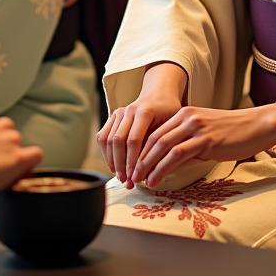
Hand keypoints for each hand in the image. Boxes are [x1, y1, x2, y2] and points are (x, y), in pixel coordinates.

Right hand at [97, 62, 187, 187]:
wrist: (159, 93)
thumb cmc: (170, 112)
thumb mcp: (172, 124)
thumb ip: (163, 143)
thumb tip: (157, 170)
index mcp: (145, 111)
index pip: (134, 140)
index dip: (133, 161)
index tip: (136, 178)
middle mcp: (129, 110)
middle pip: (118, 141)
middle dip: (121, 164)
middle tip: (126, 182)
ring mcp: (119, 112)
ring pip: (108, 139)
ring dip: (112, 161)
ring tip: (120, 177)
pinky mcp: (113, 116)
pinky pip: (103, 136)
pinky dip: (106, 153)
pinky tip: (113, 166)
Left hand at [132, 105, 275, 187]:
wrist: (257, 125)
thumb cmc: (232, 132)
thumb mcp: (204, 132)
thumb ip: (187, 142)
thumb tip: (169, 161)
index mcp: (184, 114)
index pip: (154, 132)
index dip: (140, 150)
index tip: (132, 165)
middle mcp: (187, 117)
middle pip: (154, 139)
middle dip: (139, 159)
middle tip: (130, 176)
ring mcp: (196, 128)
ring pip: (162, 146)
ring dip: (147, 165)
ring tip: (140, 180)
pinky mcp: (206, 140)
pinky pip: (178, 154)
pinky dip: (163, 168)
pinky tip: (157, 179)